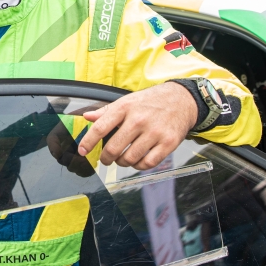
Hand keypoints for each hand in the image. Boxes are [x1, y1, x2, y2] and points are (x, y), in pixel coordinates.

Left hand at [77, 82, 197, 169]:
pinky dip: (139, 166)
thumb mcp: (127, 100)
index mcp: (125, 107)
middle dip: (106, 158)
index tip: (83, 151)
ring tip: (123, 158)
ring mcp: (154, 132)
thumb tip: (87, 117)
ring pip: (130, 158)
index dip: (88, 142)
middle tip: (106, 159)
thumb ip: (106, 111)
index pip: (100, 127)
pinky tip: (138, 160)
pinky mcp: (168, 143)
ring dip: (122, 163)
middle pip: (114, 148)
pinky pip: (148, 163)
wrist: (182, 100)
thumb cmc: (152, 101)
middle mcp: (139, 119)